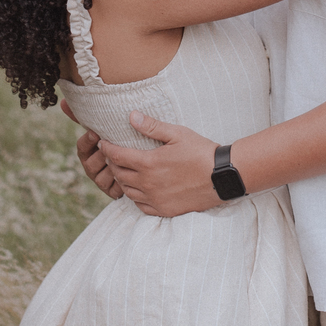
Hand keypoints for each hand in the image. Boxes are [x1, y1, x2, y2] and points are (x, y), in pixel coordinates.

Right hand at [60, 98, 122, 198]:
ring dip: (112, 168)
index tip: (95, 133)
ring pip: (102, 176)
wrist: (139, 162)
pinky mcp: (112, 191)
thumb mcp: (104, 128)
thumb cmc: (118, 140)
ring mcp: (101, 180)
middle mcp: (91, 167)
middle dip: (102, 155)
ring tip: (123, 160)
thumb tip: (62, 101)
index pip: (81, 147)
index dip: (87, 141)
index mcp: (87, 152)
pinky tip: (130, 173)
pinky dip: (121, 181)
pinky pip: (114, 188)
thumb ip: (85, 116)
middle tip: (112, 147)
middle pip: (91, 163)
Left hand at [98, 112, 220, 216]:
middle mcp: (148, 184)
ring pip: (128, 192)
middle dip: (112, 164)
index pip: (117, 156)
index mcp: (149, 163)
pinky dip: (135, 197)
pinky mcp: (165, 210)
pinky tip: (139, 190)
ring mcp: (156, 199)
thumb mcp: (177, 133)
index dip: (107, 149)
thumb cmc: (201, 151)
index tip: (103, 143)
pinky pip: (141, 206)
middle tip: (112, 156)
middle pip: (119, 174)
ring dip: (122, 181)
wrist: (222, 177)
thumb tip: (131, 116)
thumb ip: (151, 126)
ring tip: (124, 172)